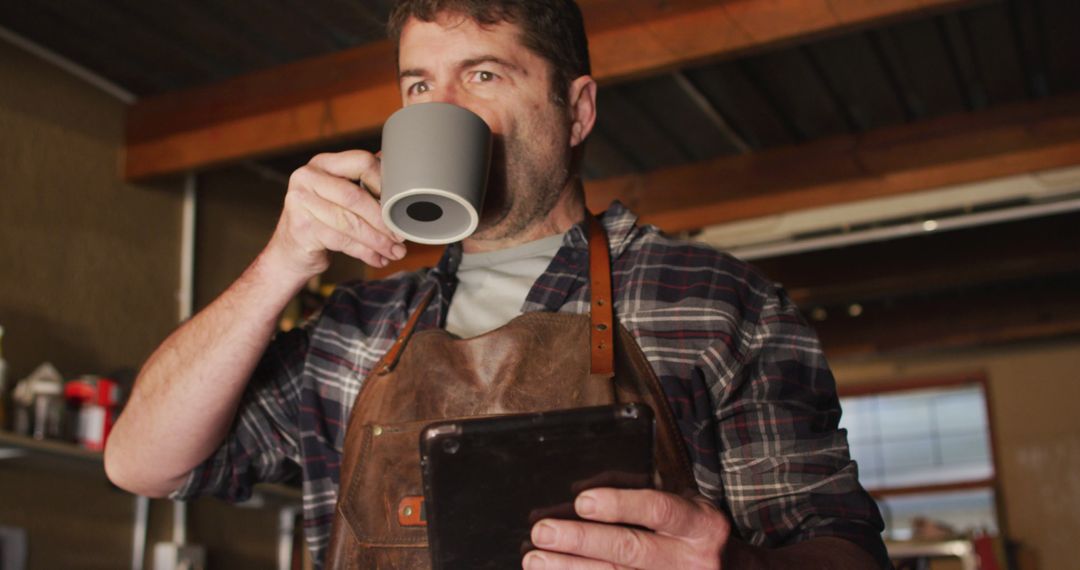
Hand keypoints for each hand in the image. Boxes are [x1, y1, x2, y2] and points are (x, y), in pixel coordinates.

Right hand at [265, 150, 405, 277]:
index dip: (384, 183)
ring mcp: (300, 203)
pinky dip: (364, 252)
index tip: (398, 204)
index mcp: (323, 163)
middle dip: (383, 220)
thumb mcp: (340, 195)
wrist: (290, 250)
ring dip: (377, 240)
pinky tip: (378, 259)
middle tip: (400, 236)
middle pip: (356, 197)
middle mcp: (307, 177)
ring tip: (395, 252)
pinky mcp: (302, 228)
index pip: (361, 162)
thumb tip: (404, 176)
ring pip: (350, 222)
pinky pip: (342, 241)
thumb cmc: (324, 219)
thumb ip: (364, 183)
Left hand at [523, 488, 729, 569]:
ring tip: (536, 559)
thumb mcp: (686, 505)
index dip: (620, 504)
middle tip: (543, 533)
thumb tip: (585, 489)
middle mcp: (691, 559)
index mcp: (700, 524)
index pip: (658, 510)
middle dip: (581, 541)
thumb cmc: (696, 533)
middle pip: (630, 550)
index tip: (582, 501)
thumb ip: (646, 494)